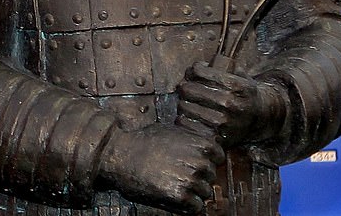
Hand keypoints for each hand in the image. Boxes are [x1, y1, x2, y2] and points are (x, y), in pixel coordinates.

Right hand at [97, 123, 223, 214]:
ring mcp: (191, 179)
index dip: (208, 161)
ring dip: (194, 192)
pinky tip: (175, 197)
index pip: (218, 156)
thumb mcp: (172, 132)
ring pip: (205, 193)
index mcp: (200, 143)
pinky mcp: (180, 197)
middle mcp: (200, 161)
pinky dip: (188, 206)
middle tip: (181, 176)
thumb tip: (200, 148)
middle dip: (200, 177)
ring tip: (176, 186)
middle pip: (211, 176)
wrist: (122, 154)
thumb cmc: (143, 141)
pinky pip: (196, 207)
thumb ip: (190, 141)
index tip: (197, 164)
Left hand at [177, 61, 285, 147]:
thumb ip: (220, 66)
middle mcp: (229, 103)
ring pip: (185, 106)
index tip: (193, 73)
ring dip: (183, 102)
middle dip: (185, 86)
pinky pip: (188, 124)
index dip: (193, 70)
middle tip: (187, 87)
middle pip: (189, 89)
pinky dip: (184, 119)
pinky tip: (190, 115)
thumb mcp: (239, 74)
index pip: (199, 72)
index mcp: (234, 85)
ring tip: (189, 101)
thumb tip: (193, 68)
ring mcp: (222, 121)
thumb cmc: (244, 93)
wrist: (259, 117)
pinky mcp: (215, 136)